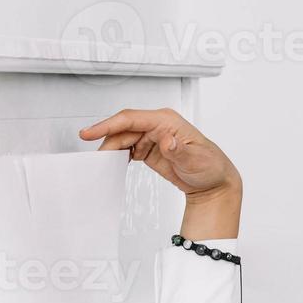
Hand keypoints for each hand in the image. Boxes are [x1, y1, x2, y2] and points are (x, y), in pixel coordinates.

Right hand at [78, 107, 241, 201]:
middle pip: (123, 129)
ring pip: (123, 139)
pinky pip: (127, 149)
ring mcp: (152, 137)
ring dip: (111, 151)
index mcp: (167, 121)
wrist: (213, 183)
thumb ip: (179, 151)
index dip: (107, 124)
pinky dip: (118, 156)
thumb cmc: (210, 167)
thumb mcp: (197, 160)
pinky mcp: (149, 149)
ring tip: (102, 165)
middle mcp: (157, 125)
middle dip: (106, 142)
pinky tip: (112, 164)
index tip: (89, 132)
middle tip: (96, 160)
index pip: (131, 118)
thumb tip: (166, 140)